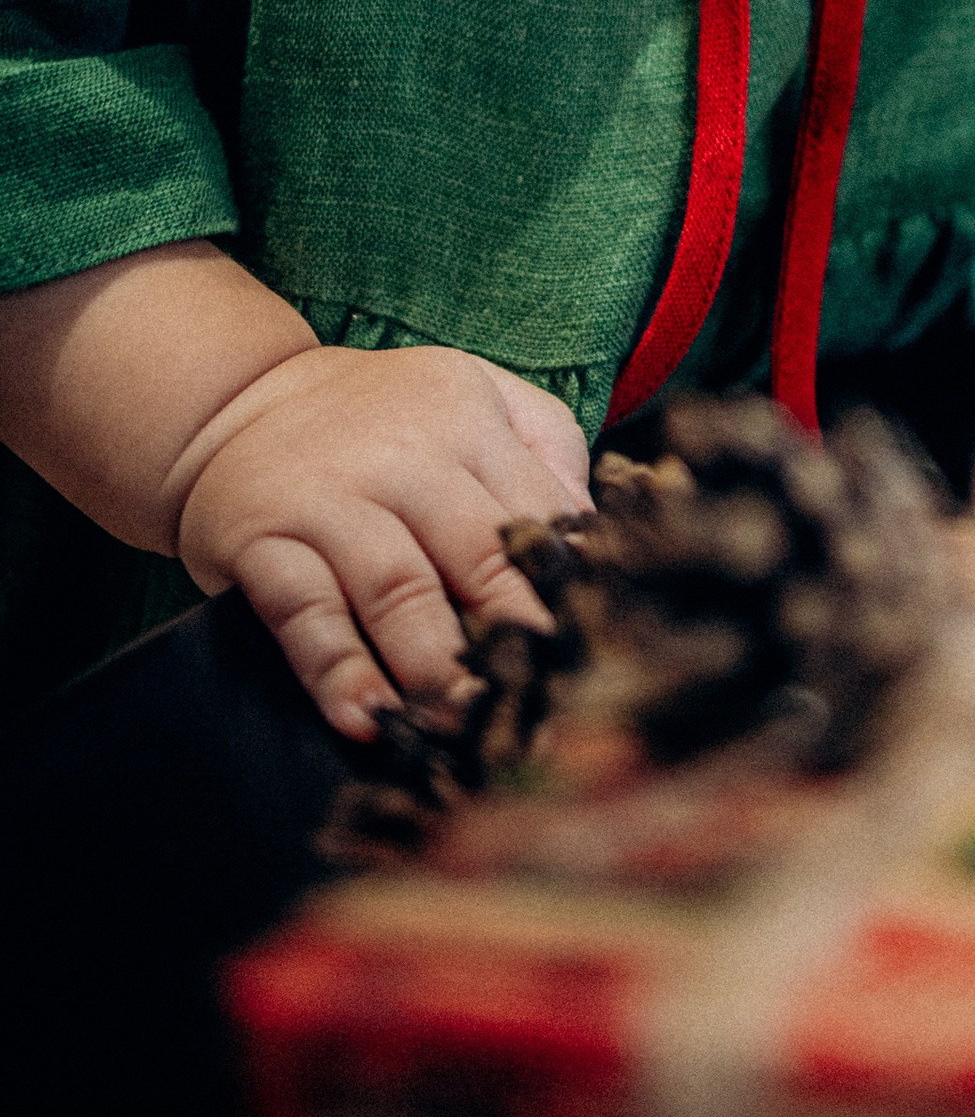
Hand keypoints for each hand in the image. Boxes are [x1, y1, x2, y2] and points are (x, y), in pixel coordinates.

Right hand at [172, 344, 591, 737]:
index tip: (593, 645)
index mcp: (468, 422)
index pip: (534, 509)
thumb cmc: (385, 415)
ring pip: (397, 591)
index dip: (567, 583)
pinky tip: (367, 720)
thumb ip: (547, 445)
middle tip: (544, 700)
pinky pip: (305, 616)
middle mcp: (404, 459)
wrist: (238, 400)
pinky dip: (337, 672)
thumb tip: (588, 532)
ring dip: (435, 667)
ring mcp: (329, 501)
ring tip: (466, 724)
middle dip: (515, 632)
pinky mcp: (263, 542)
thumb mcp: (475, 393)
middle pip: (477, 554)